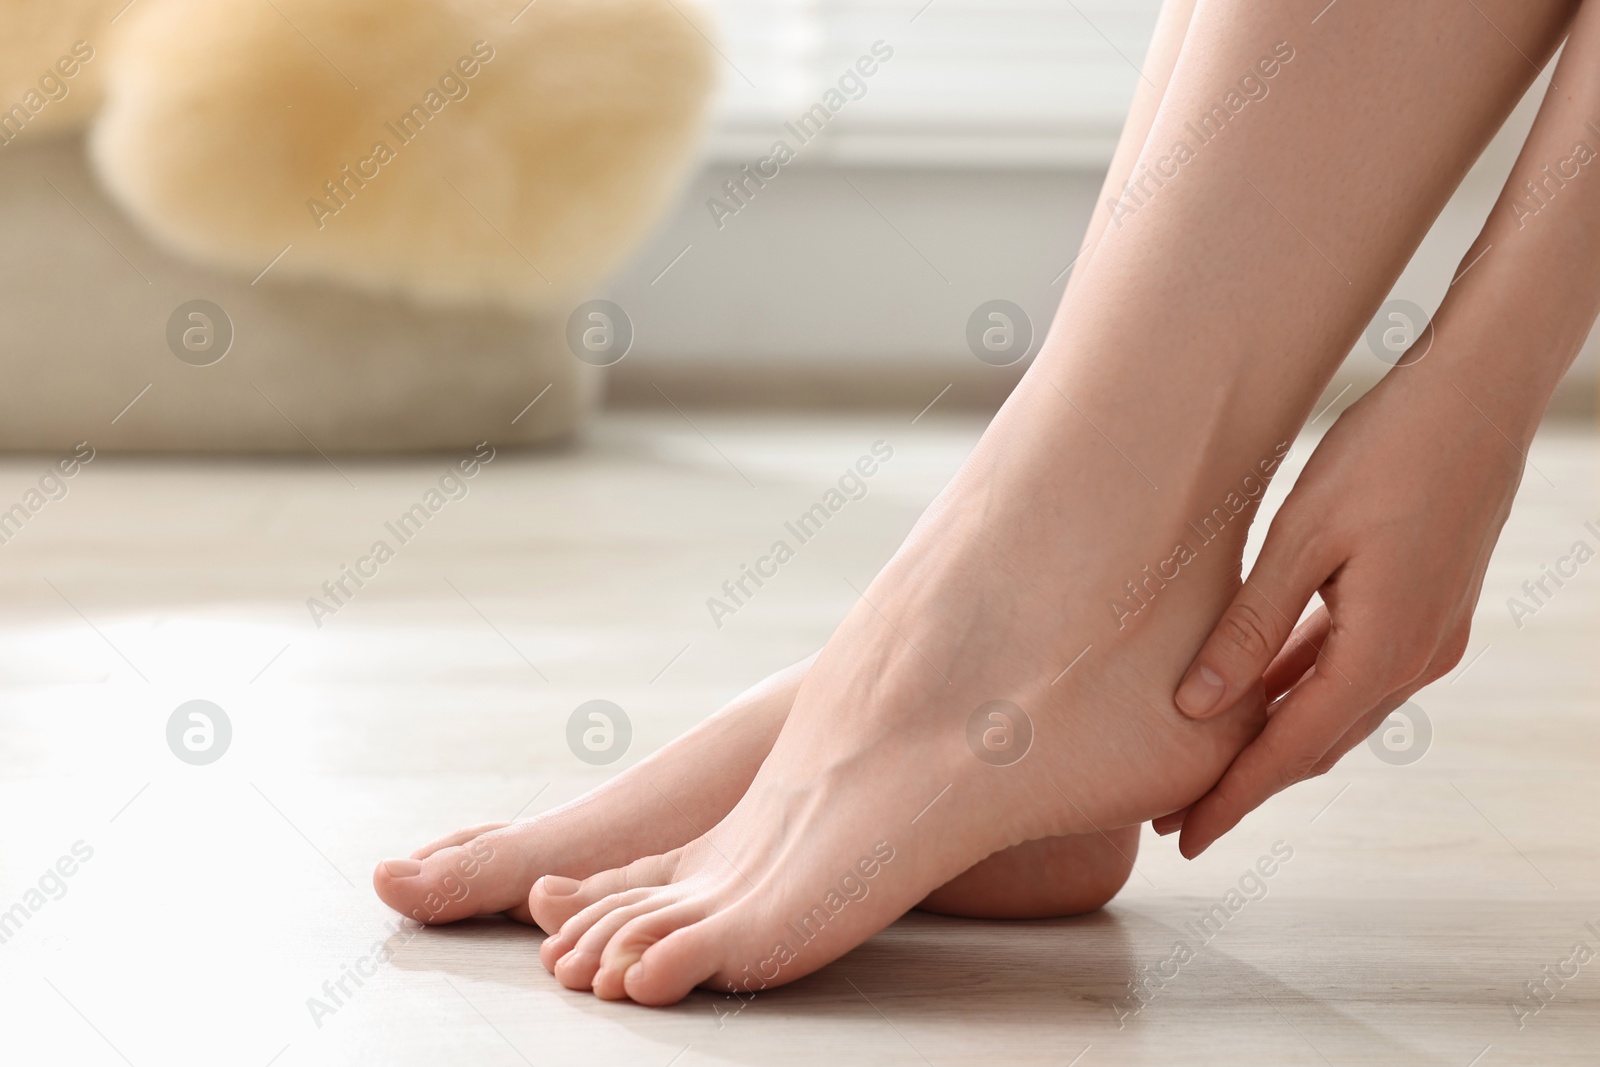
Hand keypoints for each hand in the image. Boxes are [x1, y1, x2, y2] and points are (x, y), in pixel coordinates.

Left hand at [1163, 373, 1525, 856]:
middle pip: (1314, 744)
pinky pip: (1354, 671)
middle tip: (1175, 818)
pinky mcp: (1425, 610)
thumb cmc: (1384, 453)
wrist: (1479, 394)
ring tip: (1205, 766)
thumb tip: (1193, 707)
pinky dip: (1305, 691)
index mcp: (1382, 651)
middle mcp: (1414, 660)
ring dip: (1273, 741)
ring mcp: (1428, 637)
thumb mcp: (1300, 541)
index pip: (1290, 750)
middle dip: (1244, 784)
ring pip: (1335, 712)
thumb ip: (1247, 630)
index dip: (1232, 798)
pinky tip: (1260, 693)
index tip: (1182, 837)